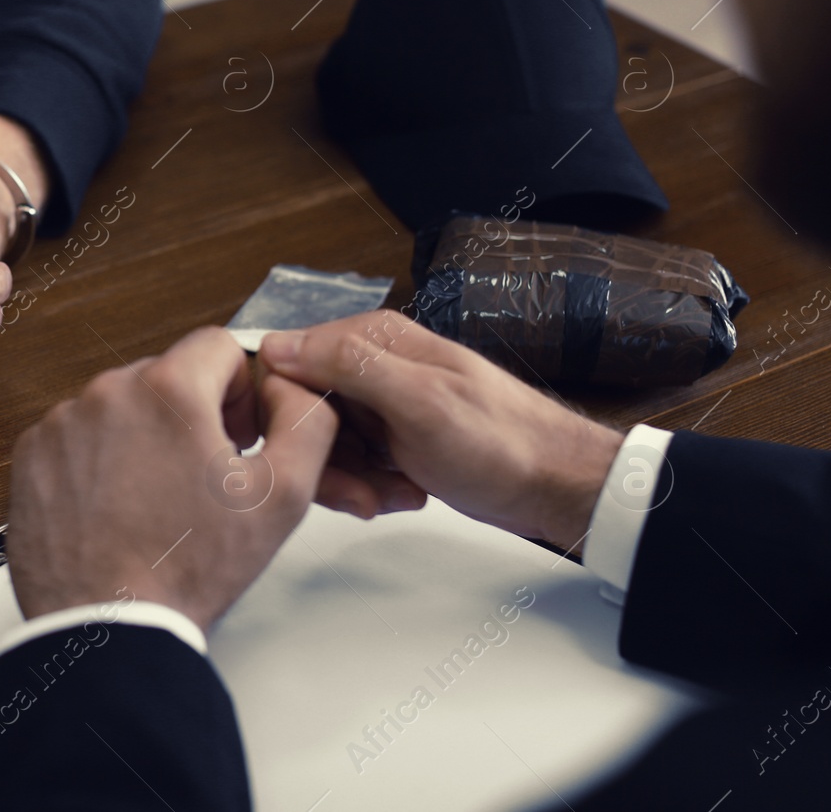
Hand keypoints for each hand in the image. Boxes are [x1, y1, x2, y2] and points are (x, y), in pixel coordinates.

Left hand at [6, 327, 338, 632]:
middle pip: (167, 376)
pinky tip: (115, 507)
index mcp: (168, 390)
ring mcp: (62, 422)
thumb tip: (291, 384)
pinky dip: (98, 460)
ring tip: (155, 499)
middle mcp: (107, 392)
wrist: (110, 626)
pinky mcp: (32, 454)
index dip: (239, 390)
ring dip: (142, 436)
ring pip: (120, 406)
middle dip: (190, 415)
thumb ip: (307, 419)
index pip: (218, 345)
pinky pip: (78, 435)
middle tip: (201, 478)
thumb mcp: (284, 496)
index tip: (236, 435)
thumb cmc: (189, 568)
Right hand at [258, 310, 624, 550]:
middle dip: (327, 460)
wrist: (552, 483)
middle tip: (364, 491)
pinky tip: (403, 493)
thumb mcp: (419, 401)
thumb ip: (349, 365)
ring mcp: (380, 400)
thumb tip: (278, 344)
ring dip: (352, 479)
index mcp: (372, 339)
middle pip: (305, 412)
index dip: (294, 416)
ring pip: (324, 444)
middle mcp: (371, 363)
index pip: (288, 366)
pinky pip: (351, 462)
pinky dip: (370, 486)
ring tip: (395, 493)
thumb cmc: (501, 443)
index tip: (316, 454)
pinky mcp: (389, 434)